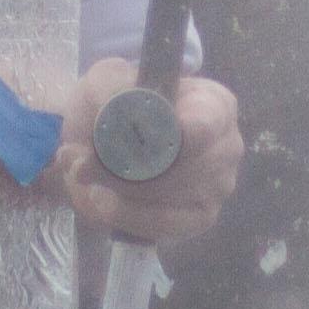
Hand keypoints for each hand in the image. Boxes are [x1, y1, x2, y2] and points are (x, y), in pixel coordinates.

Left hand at [52, 56, 243, 247]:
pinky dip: (127, 215)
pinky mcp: (201, 218)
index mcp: (215, 104)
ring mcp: (219, 186)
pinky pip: (165, 225)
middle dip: (125, 170)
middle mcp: (227, 145)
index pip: (204, 127)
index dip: (168, 139)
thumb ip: (107, 91)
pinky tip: (103, 202)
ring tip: (85, 176)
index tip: (128, 142)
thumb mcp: (106, 82)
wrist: (104, 143)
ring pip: (167, 197)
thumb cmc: (114, 105)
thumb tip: (110, 121)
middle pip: (181, 168)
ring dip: (118, 191)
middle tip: (82, 165)